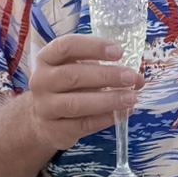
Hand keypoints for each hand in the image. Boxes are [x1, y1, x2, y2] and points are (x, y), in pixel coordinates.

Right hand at [27, 33, 145, 150]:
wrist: (41, 120)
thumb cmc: (66, 88)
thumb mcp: (76, 70)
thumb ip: (101, 68)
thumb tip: (136, 78)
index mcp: (46, 59)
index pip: (67, 46)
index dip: (93, 47)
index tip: (119, 51)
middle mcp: (41, 81)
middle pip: (73, 76)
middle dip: (106, 76)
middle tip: (131, 77)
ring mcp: (46, 107)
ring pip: (76, 104)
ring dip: (108, 100)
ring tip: (131, 98)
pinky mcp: (55, 130)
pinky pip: (83, 124)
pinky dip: (104, 119)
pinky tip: (121, 114)